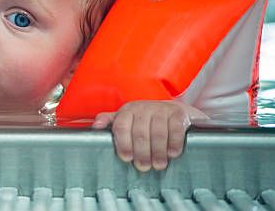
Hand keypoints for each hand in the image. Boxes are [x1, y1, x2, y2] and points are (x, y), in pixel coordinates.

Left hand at [91, 100, 207, 171]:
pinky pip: (175, 129)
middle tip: (143, 167)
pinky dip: (173, 143)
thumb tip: (95, 127)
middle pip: (140, 133)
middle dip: (142, 153)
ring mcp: (162, 109)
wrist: (175, 111)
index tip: (126, 158)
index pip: (121, 126)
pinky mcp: (178, 113)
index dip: (123, 144)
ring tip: (158, 164)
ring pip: (158, 132)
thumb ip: (110, 122)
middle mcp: (143, 108)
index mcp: (128, 110)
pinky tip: (172, 153)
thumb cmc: (147, 119)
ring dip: (158, 152)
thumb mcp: (127, 119)